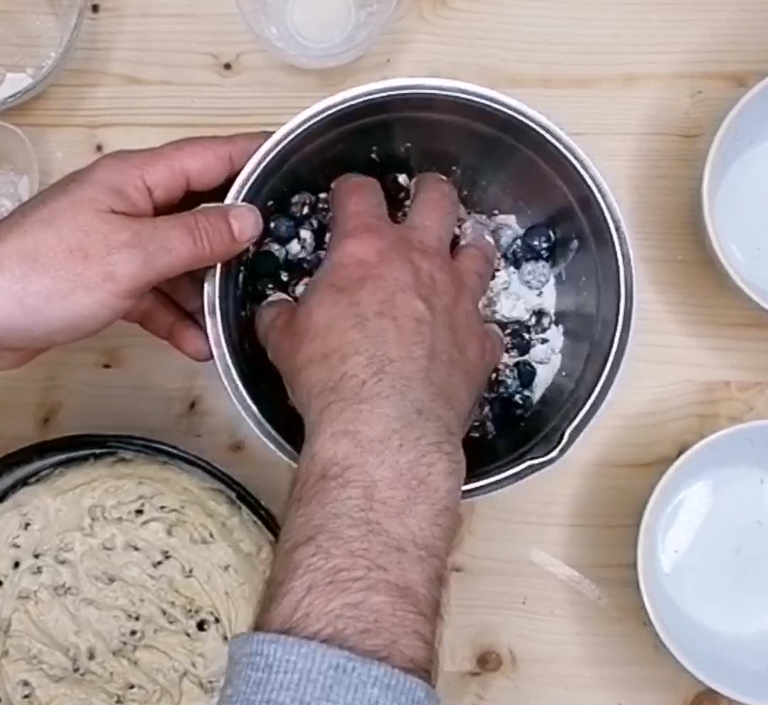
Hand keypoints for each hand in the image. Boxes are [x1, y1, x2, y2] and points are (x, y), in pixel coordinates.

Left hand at [0, 134, 265, 368]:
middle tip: (286, 255)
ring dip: (209, 292)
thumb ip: (197, 236)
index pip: (210, 157)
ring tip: (242, 317)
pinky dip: (178, 318)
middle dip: (241, 238)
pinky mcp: (111, 282)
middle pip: (202, 214)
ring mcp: (122, 245)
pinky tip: (200, 345)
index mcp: (138, 180)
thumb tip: (252, 219)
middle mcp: (134, 206)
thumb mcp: (135, 253)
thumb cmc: (50, 273)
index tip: (296, 163)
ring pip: (184, 262)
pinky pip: (159, 295)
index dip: (254, 156)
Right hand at [255, 174, 502, 680]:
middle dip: (430, 191)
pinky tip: (465, 336)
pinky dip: (475, 326)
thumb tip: (274, 311)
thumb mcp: (285, 342)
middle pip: (437, 198)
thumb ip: (280, 317)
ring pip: (478, 251)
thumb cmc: (328, 376)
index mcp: (366, 250)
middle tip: (423, 200)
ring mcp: (459, 298)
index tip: (347, 194)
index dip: (351, 188)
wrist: (385, 428)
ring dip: (467, 250)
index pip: (360, 193)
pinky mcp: (480, 342)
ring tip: (459, 257)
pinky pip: (487, 324)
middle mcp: (420, 261)